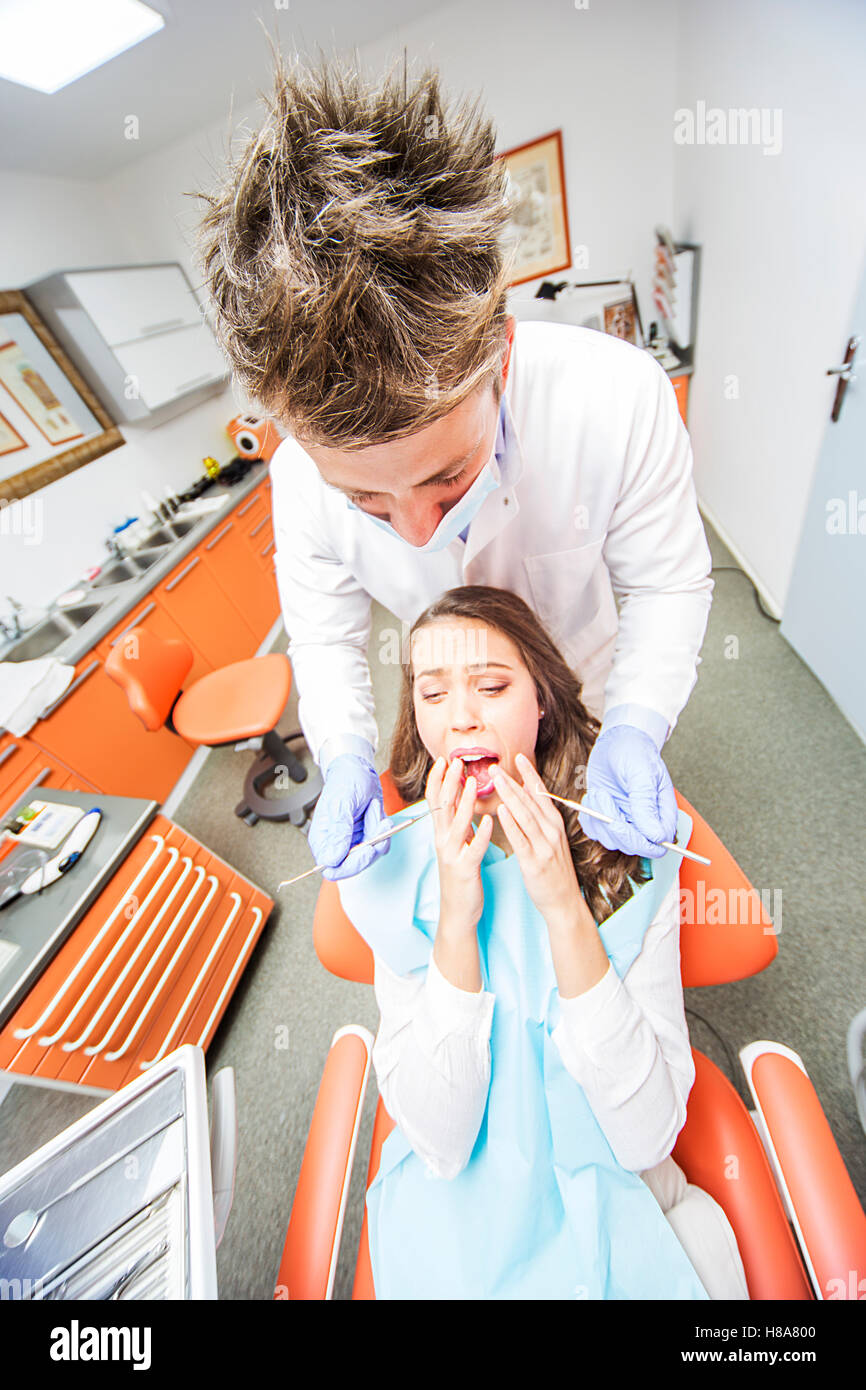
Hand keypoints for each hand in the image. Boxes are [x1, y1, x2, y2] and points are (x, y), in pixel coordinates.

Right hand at [308, 753, 389, 880]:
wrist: (359, 771)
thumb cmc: (346, 782)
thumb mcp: (341, 804)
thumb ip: (338, 831)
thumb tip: (331, 859)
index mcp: (322, 840)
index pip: (332, 869)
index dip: (351, 864)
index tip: (367, 848)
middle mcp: (336, 845)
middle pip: (355, 866)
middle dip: (371, 846)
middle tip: (380, 825)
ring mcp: (353, 843)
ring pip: (372, 855)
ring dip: (378, 832)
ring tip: (373, 809)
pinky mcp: (366, 838)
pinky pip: (381, 844)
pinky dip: (384, 829)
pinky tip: (377, 812)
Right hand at [426, 755, 492, 932]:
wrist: (457, 911)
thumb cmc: (461, 875)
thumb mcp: (456, 844)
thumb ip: (457, 823)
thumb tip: (459, 798)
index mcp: (442, 833)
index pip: (435, 800)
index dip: (438, 779)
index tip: (444, 760)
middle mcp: (442, 841)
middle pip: (442, 806)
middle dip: (449, 782)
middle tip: (457, 761)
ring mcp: (451, 855)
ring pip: (456, 823)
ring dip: (464, 802)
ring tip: (472, 783)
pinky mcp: (464, 869)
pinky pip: (473, 848)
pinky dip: (479, 833)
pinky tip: (489, 820)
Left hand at [490, 753, 585, 928]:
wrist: (564, 901)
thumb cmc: (553, 869)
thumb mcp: (551, 839)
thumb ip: (539, 818)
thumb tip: (526, 795)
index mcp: (554, 823)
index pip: (541, 793)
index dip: (530, 774)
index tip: (518, 757)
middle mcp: (551, 830)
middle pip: (530, 801)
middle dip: (512, 781)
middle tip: (495, 766)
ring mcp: (544, 845)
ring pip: (525, 815)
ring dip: (510, 794)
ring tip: (496, 780)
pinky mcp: (534, 861)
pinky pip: (521, 838)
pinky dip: (511, 822)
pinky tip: (501, 810)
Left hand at [581, 726, 676, 857]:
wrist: (618, 741)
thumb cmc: (635, 751)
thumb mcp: (641, 773)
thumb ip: (646, 804)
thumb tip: (655, 835)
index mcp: (663, 813)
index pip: (657, 844)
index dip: (636, 840)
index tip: (617, 821)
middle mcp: (646, 822)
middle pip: (632, 846)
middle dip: (611, 826)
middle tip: (602, 796)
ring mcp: (627, 821)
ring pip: (611, 841)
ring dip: (598, 819)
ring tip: (597, 792)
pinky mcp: (609, 818)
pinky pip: (596, 832)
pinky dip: (589, 819)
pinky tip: (591, 798)